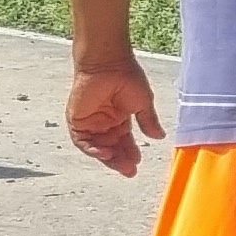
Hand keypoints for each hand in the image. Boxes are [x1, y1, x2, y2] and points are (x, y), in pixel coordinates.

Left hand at [66, 57, 164, 176]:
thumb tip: (158, 137)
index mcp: (120, 119)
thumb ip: (148, 121)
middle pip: (111, 147)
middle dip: (119, 159)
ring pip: (97, 147)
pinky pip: (82, 141)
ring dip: (107, 157)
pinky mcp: (77, 120)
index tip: (137, 164)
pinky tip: (104, 153)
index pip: (124, 142)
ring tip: (120, 163)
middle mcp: (104, 123)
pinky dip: (92, 149)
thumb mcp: (143, 103)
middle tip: (129, 170)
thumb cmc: (127, 77)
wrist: (108, 65)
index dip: (130, 153)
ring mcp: (90, 122)